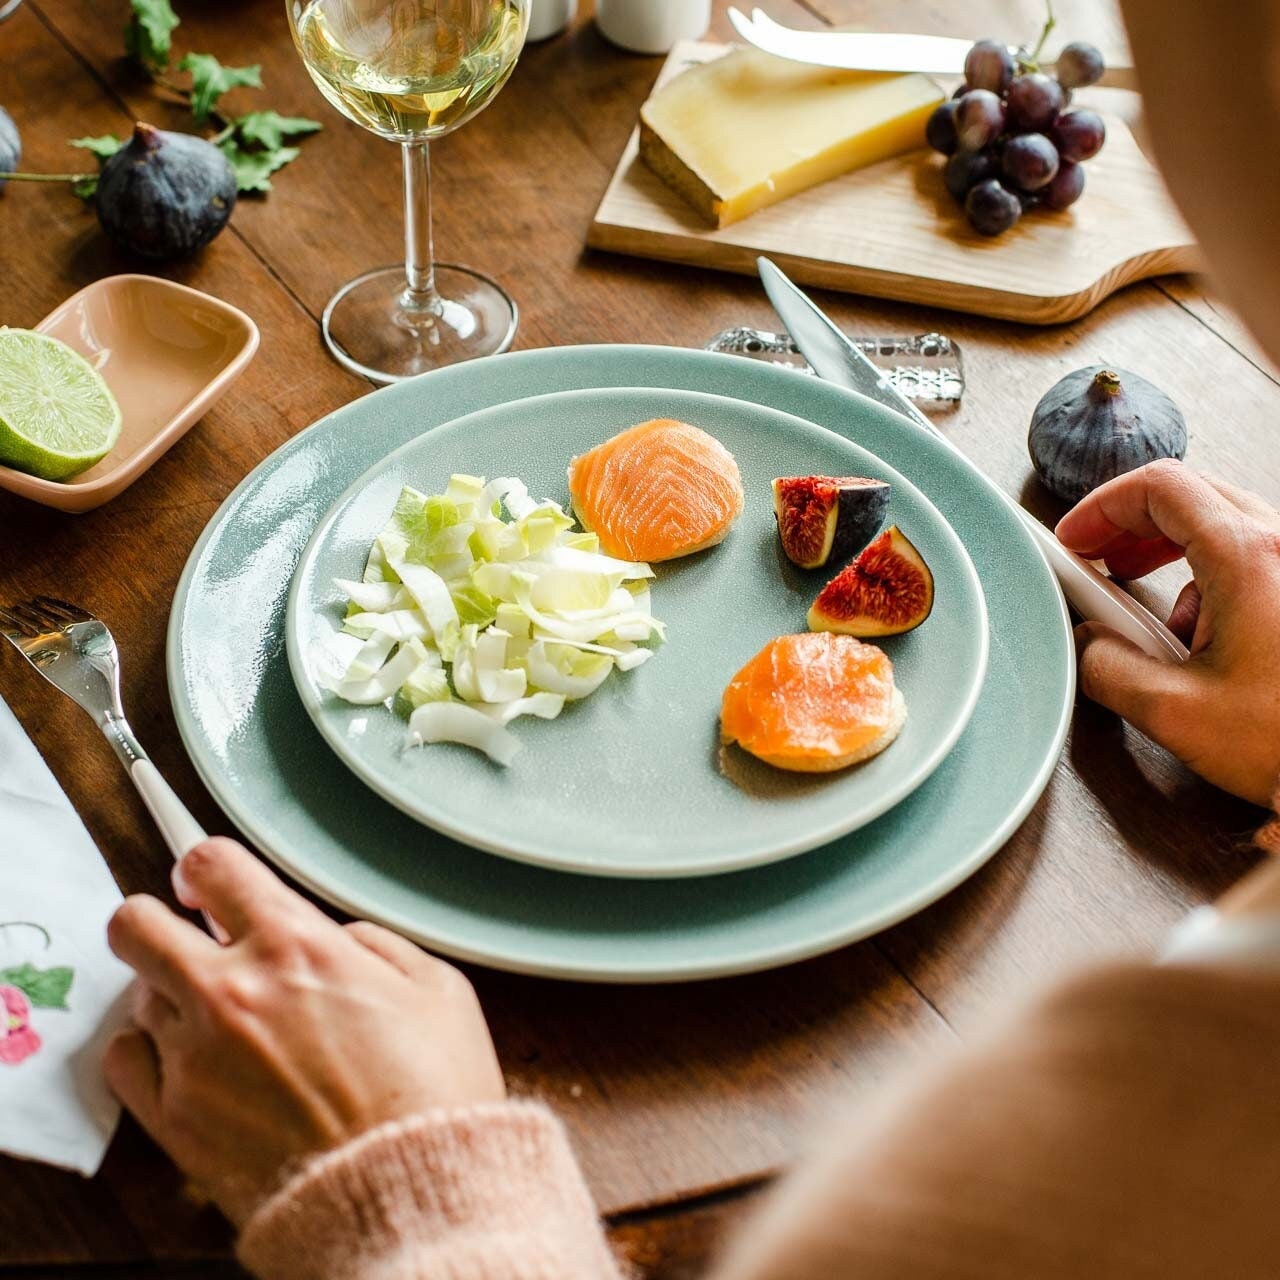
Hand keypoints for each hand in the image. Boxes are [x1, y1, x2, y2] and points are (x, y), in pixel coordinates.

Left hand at [103, 838, 504, 1225]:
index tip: (209, 885)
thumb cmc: (432, 1089)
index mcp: (295, 944)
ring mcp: (194, 1056)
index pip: (210, 866)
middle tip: (188, 940)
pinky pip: (123, 1061)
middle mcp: (231, 989)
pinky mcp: (174, 1119)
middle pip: (135, 924)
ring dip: (170, 995)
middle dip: (156, 920)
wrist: (406, 1190)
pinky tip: (189, 1060)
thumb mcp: (436, 986)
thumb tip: (335, 940)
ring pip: (135, 994)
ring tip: (217, 1021)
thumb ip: (376, 944)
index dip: (205, 868)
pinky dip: (149, 1052)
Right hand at [1055, 459, 1279, 806]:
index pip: (1160, 488)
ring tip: (1135, 596)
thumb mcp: (1175, 713)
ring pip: (1220, 523)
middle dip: (1128, 522)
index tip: (1074, 539)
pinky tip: (1189, 630)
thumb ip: (1108, 670)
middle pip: (1191, 494)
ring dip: (1164, 550)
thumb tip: (1087, 649)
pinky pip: (1247, 558)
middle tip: (1094, 557)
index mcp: (1248, 560)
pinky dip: (1203, 577)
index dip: (1103, 507)